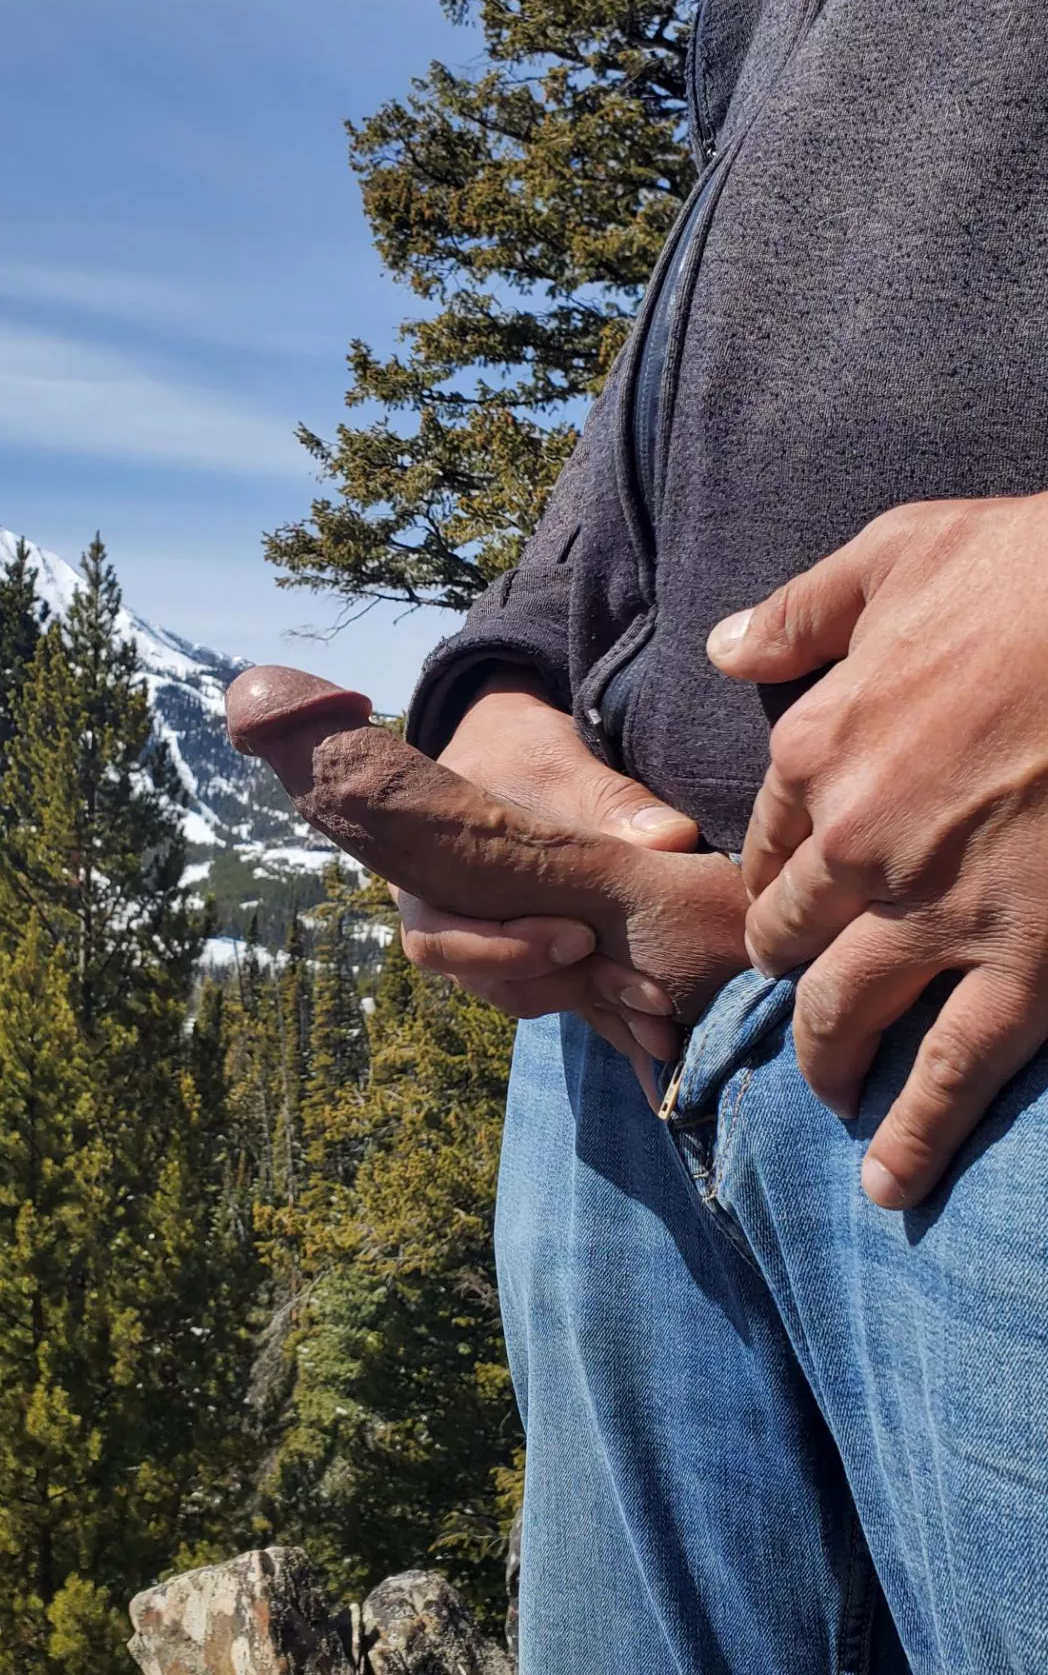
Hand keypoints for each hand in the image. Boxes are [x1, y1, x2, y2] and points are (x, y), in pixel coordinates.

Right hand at [397, 670, 699, 1087]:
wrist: (512, 750)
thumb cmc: (518, 748)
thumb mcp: (555, 759)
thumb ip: (605, 799)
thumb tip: (671, 839)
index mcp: (424, 879)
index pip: (440, 939)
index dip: (502, 951)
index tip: (578, 938)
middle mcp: (450, 922)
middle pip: (486, 983)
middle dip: (563, 989)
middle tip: (641, 990)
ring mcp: (494, 943)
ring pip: (529, 997)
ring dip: (595, 1007)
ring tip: (662, 1017)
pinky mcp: (539, 955)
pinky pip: (565, 995)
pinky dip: (612, 1014)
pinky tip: (666, 1037)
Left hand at [709, 494, 1047, 1207]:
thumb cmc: (1030, 569)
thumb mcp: (894, 556)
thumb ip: (798, 613)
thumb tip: (723, 645)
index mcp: (818, 749)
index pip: (765, 843)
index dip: (772, 879)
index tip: (783, 904)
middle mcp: (856, 842)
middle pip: (785, 938)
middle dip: (781, 973)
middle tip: (793, 1001)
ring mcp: (936, 911)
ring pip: (844, 1014)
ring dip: (824, 1062)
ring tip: (824, 1093)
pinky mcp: (1024, 961)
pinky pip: (952, 1071)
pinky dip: (914, 1136)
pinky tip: (887, 1185)